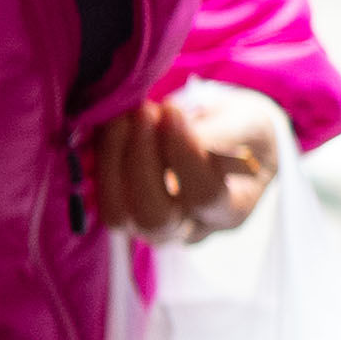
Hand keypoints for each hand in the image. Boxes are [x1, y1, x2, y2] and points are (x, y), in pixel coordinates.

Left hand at [85, 82, 288, 239]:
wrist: (234, 141)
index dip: (183, 152)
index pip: (204, 195)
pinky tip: (104, 128)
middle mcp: (190, 229)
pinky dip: (95, 163)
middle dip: (139, 161)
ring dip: (112, 161)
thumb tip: (168, 125)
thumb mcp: (245, 125)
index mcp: (232, 211)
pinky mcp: (128, 213)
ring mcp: (155, 227)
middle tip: (142, 112)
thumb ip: (214, 133)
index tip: (172, 110)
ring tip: (120, 116)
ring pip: (119, 214)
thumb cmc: (243, 131)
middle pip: (155, 218)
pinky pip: (100, 201)